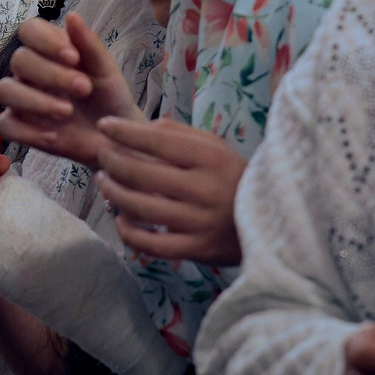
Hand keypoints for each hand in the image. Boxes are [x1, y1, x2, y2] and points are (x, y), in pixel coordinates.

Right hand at [0, 13, 142, 164]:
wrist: (115, 136)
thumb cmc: (108, 97)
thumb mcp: (106, 70)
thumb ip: (89, 44)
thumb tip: (72, 16)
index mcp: (49, 50)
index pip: (29, 30)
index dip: (45, 40)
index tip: (73, 57)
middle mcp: (30, 72)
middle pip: (19, 60)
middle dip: (51, 73)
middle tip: (84, 88)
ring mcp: (21, 100)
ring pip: (5, 90)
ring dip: (35, 100)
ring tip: (67, 112)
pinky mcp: (19, 128)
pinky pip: (5, 126)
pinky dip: (27, 131)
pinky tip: (54, 135)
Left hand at [93, 115, 246, 265]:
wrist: (273, 221)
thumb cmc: (234, 178)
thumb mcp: (216, 148)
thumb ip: (179, 134)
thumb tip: (140, 128)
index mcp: (210, 158)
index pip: (157, 141)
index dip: (124, 132)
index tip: (104, 125)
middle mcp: (204, 189)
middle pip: (141, 174)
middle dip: (111, 161)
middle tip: (101, 155)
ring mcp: (199, 222)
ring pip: (140, 208)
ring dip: (113, 193)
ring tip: (103, 182)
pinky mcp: (197, 249)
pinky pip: (151, 244)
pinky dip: (128, 232)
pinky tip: (121, 219)